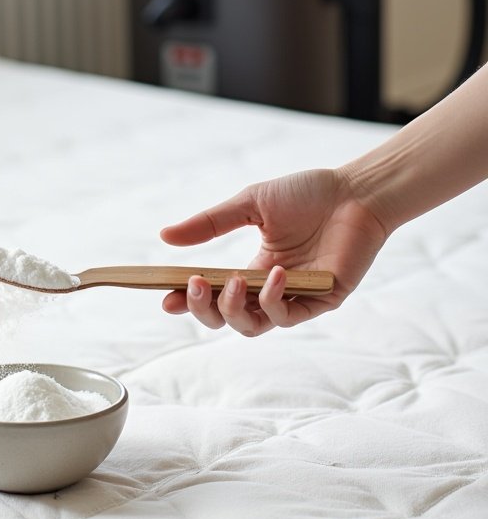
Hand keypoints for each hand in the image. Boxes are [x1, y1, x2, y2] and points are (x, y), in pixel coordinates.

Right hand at [160, 167, 388, 335]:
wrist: (355, 191)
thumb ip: (210, 223)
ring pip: (251, 326)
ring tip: (233, 280)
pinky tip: (276, 273)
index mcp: (253, 269)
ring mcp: (295, 298)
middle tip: (194, 283)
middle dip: (203, 307)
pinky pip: (288, 315)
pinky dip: (274, 299)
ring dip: (234, 308)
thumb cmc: (307, 194)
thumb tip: (164, 236)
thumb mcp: (250, 204)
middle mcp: (270, 289)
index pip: (214, 295)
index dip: (188, 300)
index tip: (165, 296)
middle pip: (226, 318)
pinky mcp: (321, 301)